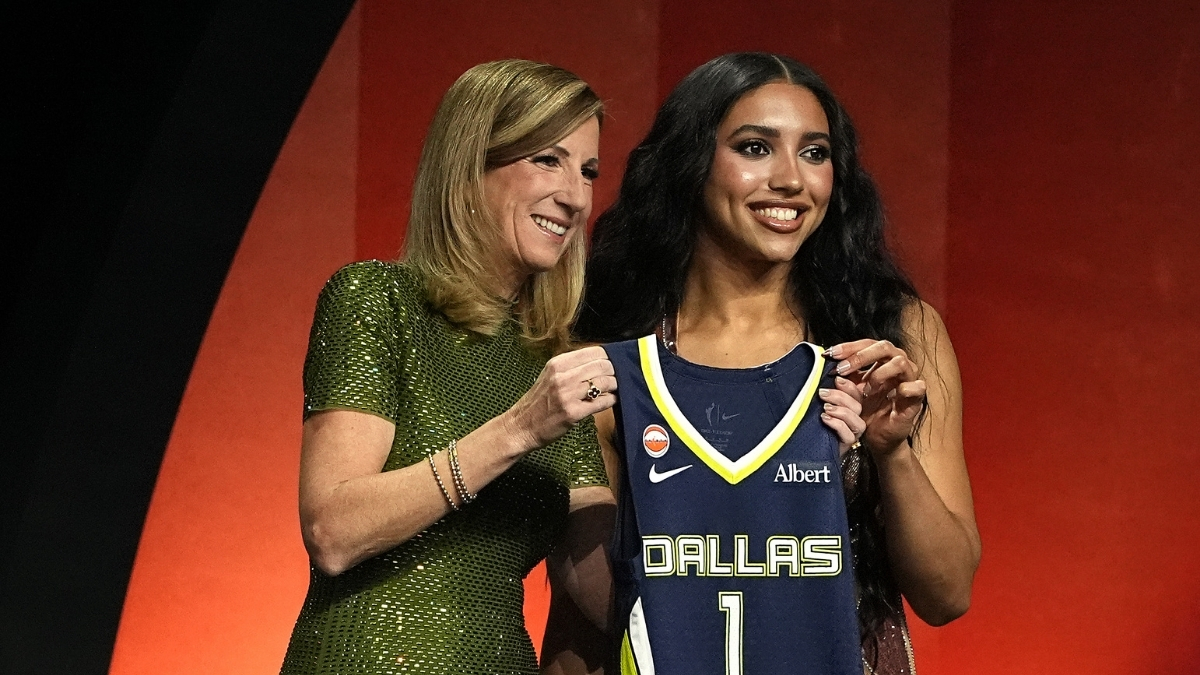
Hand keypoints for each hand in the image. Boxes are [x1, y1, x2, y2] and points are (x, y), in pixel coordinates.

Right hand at [504, 346, 617, 451]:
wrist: (520, 427)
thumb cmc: (538, 403)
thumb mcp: (550, 376)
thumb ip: (571, 368)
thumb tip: (599, 361)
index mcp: (557, 363)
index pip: (594, 351)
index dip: (609, 356)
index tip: (615, 362)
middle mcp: (562, 376)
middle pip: (602, 365)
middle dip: (615, 371)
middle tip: (619, 377)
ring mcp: (567, 394)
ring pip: (605, 382)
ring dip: (615, 385)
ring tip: (615, 389)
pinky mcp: (573, 412)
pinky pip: (602, 402)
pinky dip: (611, 400)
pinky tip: (611, 400)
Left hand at [818, 375, 864, 456]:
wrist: (806, 449)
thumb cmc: (813, 425)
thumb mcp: (817, 406)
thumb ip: (824, 394)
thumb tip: (823, 378)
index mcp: (849, 408)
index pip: (857, 394)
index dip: (848, 385)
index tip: (836, 379)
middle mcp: (854, 420)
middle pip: (857, 406)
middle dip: (840, 397)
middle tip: (823, 393)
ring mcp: (852, 433)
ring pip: (857, 421)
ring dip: (841, 411)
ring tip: (825, 408)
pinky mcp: (847, 445)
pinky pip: (848, 434)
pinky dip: (837, 424)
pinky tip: (825, 419)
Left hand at [825, 339, 926, 455]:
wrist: (878, 434)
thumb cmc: (867, 408)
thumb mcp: (851, 389)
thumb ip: (844, 373)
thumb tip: (828, 359)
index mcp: (882, 358)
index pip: (867, 344)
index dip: (849, 347)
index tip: (830, 355)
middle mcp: (898, 364)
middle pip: (884, 347)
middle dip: (860, 356)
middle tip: (842, 369)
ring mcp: (909, 379)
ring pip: (900, 362)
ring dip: (879, 373)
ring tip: (866, 389)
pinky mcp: (917, 397)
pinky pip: (917, 386)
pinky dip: (904, 389)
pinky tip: (891, 395)